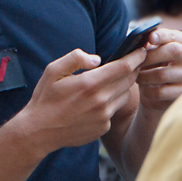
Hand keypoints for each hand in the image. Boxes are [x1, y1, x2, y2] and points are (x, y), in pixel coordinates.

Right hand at [20, 47, 146, 155]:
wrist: (40, 130)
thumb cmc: (45, 98)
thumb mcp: (53, 70)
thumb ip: (75, 58)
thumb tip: (97, 59)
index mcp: (89, 84)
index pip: (123, 67)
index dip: (135, 57)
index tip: (141, 50)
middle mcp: (101, 101)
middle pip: (129, 80)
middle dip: (133, 69)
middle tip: (133, 61)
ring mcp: (104, 116)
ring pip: (125, 95)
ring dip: (123, 85)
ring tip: (113, 80)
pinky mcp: (103, 128)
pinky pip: (115, 110)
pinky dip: (112, 101)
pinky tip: (98, 100)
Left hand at [136, 28, 181, 111]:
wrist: (152, 89)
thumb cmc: (147, 63)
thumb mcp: (146, 50)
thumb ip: (144, 43)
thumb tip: (135, 39)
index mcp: (179, 41)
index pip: (174, 35)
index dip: (162, 35)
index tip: (150, 38)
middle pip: (174, 51)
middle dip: (150, 56)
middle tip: (136, 62)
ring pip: (163, 74)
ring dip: (144, 76)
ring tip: (136, 76)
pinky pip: (161, 91)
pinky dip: (147, 91)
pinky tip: (144, 88)